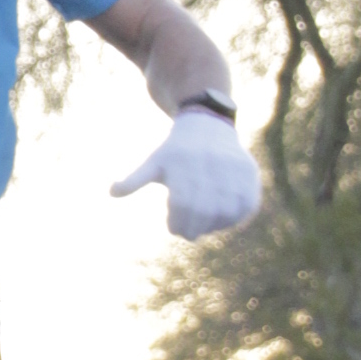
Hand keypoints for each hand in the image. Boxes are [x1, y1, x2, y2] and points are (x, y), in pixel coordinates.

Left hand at [111, 108, 261, 239]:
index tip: (173, 227)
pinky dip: (236, 216)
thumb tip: (111, 191)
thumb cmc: (175, 151)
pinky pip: (247, 205)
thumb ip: (134, 179)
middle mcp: (209, 166)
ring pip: (227, 212)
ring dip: (215, 225)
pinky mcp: (249, 173)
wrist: (207, 126)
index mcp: (183, 165)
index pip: (183, 206)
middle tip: (189, 233)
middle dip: (195, 228)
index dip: (178, 223)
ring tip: (205, 224)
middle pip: (205, 212)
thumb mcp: (153, 162)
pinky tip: (223, 217)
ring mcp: (232, 170)